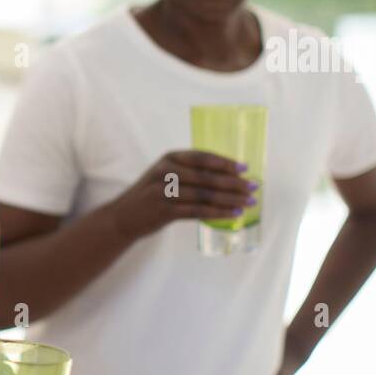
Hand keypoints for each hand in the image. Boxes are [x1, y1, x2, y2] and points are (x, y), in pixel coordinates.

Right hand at [109, 150, 257, 240]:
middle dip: (233, 183)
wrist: (123, 216)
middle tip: (252, 188)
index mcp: (169, 158)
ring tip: (248, 203)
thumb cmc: (150, 194)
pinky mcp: (164, 211)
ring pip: (205, 195)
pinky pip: (197, 211)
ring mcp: (164, 192)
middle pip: (207, 177)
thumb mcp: (165, 175)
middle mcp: (166, 172)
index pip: (203, 157)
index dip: (225, 163)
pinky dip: (218, 213)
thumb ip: (189, 172)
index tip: (245, 169)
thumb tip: (227, 176)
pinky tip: (232, 214)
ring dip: (230, 199)